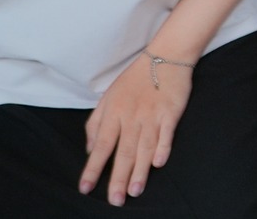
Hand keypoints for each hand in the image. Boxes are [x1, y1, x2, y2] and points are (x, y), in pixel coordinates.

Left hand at [80, 51, 190, 205]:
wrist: (166, 55)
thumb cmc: (135, 78)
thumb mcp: (108, 96)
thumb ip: (97, 122)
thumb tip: (91, 148)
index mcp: (114, 113)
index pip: (101, 145)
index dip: (93, 167)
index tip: (85, 188)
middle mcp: (132, 116)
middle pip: (123, 151)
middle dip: (117, 178)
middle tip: (115, 200)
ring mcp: (153, 115)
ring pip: (144, 147)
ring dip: (139, 170)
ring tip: (134, 191)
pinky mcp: (171, 112)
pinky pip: (166, 133)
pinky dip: (163, 148)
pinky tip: (158, 163)